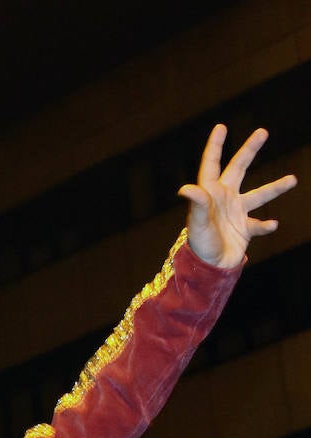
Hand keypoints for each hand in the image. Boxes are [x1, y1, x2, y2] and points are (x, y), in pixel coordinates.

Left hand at [179, 125, 296, 269]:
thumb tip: (186, 188)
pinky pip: (259, 224)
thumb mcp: (197, 224)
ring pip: (259, 195)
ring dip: (276, 187)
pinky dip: (266, 225)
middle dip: (250, 150)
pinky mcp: (244, 229)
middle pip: (239, 168)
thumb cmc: (199, 246)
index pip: (212, 164)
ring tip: (293, 179)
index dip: (216, 146)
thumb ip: (197, 204)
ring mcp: (236, 212)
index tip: (222, 127)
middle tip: (263, 132)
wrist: (209, 269)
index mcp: (211, 193)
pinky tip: (272, 225)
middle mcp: (224, 198)